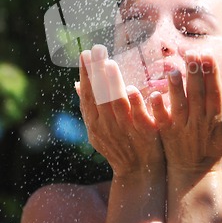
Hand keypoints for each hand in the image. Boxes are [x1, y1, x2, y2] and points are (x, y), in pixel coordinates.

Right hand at [76, 45, 164, 177]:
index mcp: (94, 123)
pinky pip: (138, 117)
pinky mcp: (145, 135)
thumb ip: (90, 107)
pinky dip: (135, 103)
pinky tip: (131, 89)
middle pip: (99, 96)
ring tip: (110, 63)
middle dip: (96, 72)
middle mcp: (106, 127)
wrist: (140, 173)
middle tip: (96, 49)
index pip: (87, 95)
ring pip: (116, 105)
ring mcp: (125, 131)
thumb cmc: (120, 144)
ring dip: (112, 84)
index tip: (84, 54)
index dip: (85, 75)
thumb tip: (76, 84)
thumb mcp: (100, 128)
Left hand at [149, 50, 221, 173]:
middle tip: (191, 53)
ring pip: (180, 105)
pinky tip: (153, 95)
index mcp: (216, 117)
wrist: (195, 172)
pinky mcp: (167, 134)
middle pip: (198, 94)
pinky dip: (158, 108)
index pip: (214, 90)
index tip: (207, 54)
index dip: (211, 73)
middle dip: (195, 73)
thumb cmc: (213, 145)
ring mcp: (183, 128)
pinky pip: (162, 120)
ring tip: (174, 70)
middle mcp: (200, 121)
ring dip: (177, 88)